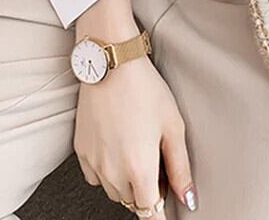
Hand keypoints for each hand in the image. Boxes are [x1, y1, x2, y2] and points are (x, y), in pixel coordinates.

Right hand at [74, 52, 196, 214]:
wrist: (112, 64)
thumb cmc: (145, 89)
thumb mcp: (173, 126)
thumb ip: (180, 168)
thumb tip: (188, 198)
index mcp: (139, 169)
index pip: (149, 212)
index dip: (160, 211)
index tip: (166, 204)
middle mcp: (113, 172)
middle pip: (132, 202)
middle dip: (146, 191)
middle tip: (157, 162)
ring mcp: (94, 163)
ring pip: (114, 191)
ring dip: (127, 182)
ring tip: (139, 149)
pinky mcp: (81, 152)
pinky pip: (96, 176)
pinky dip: (108, 170)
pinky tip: (119, 146)